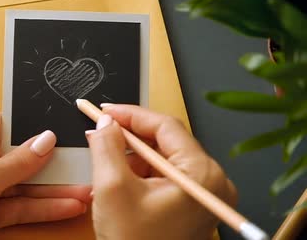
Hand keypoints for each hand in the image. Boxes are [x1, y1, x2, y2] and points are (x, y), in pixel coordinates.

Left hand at [0, 112, 90, 239]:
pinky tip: (66, 207)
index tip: (68, 129)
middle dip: (54, 165)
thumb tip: (46, 139)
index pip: (13, 125)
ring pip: (25, 186)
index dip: (39, 127)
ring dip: (54, 191)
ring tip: (86, 192)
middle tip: (87, 165)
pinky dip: (41, 209)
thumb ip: (18, 162)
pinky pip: (19, 207)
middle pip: (24, 158)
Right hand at [86, 105, 236, 239]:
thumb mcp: (112, 189)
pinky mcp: (193, 204)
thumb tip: (105, 122)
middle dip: (130, 136)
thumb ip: (107, 146)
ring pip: (164, 157)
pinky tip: (121, 180)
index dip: (131, 114)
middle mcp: (212, 182)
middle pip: (167, 141)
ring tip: (108, 164)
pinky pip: (166, 175)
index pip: (166, 126)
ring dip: (133, 156)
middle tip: (102, 130)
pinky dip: (141, 172)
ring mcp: (205, 194)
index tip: (105, 110)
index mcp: (202, 174)